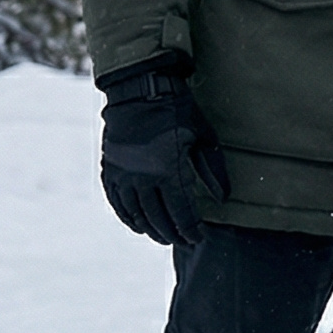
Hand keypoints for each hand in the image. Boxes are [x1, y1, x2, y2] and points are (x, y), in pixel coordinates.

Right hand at [98, 60, 230, 245]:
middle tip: (182, 241)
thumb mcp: (202, 137)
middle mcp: (143, 177)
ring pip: (136, 214)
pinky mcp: (109, 170)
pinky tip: (137, 225)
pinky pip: (117, 202)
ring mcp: (123, 175)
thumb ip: (212, 170)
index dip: (190, 229)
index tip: (198, 238)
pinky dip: (127, 217)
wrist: (139, 91)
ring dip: (150, 229)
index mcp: (169, 170)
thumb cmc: (178, 112)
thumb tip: (223, 198)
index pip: (182, 212)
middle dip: (173, 233)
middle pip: (159, 218)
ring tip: (162, 236)